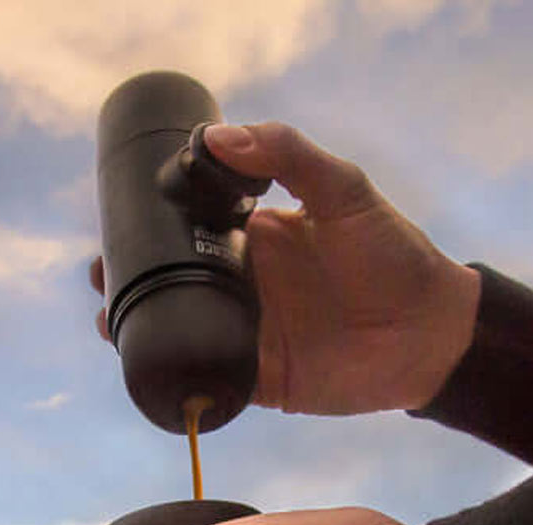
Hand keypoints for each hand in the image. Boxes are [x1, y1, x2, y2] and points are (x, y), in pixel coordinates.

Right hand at [90, 122, 479, 415]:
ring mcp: (250, 333)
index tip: (118, 221)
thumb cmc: (393, 255)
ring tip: (110, 319)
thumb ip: (287, 156)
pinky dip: (179, 377)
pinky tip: (149, 368)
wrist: (430, 332)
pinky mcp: (260, 379)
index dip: (154, 226)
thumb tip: (216, 137)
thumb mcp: (344, 190)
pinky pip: (210, 379)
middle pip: (176, 281)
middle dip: (134, 279)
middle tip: (103, 276)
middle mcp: (246, 285)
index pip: (193, 227)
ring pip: (183, 331)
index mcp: (258, 237)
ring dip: (143, 327)